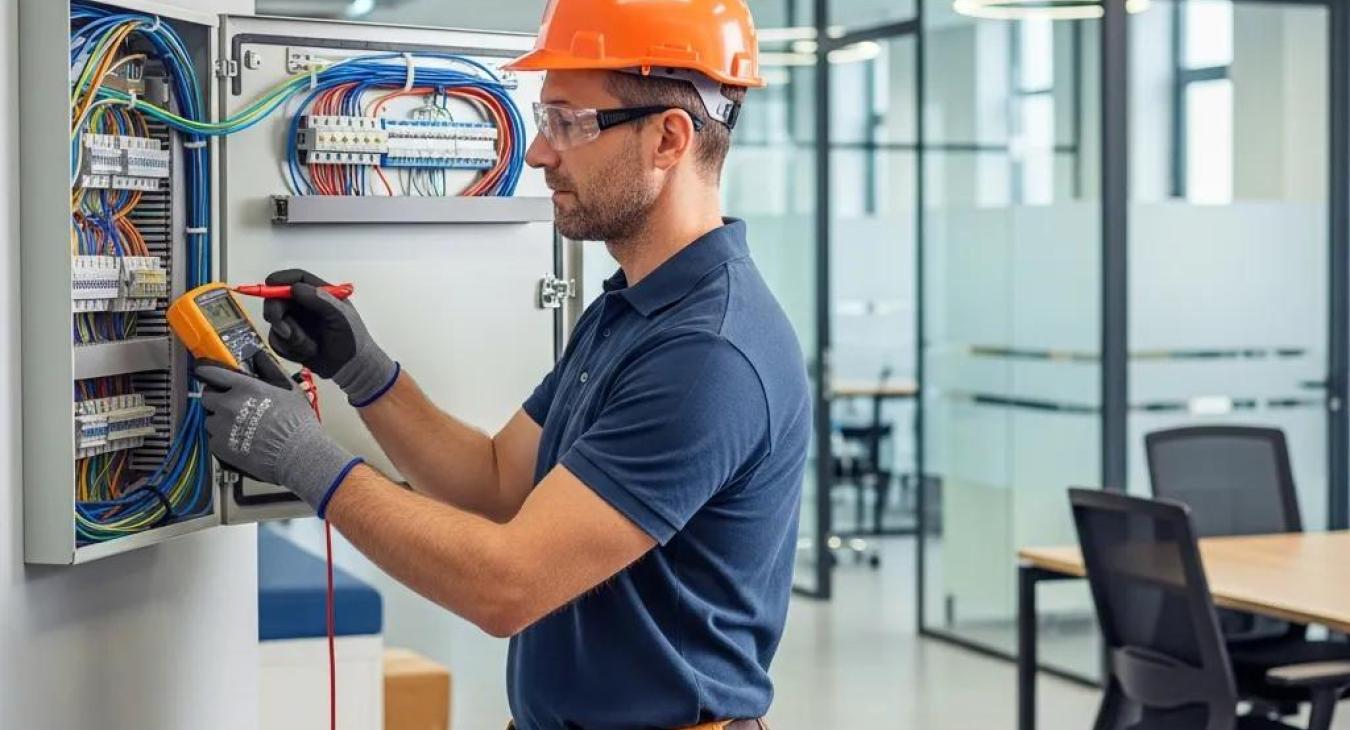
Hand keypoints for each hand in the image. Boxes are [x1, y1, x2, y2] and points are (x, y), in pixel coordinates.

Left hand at [196, 352, 362, 515]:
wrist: (296, 453)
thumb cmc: (297, 422)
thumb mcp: (289, 389)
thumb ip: (270, 371)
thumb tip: (259, 359)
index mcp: (244, 387)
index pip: (213, 373)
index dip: (207, 373)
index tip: (205, 374)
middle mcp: (228, 404)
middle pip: (206, 397)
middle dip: (216, 400)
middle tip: (230, 407)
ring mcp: (221, 426)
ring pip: (209, 420)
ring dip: (219, 421)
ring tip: (237, 428)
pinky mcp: (219, 446)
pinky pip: (213, 439)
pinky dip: (222, 440)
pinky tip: (238, 442)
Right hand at [262, 268, 398, 406]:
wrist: (351, 368)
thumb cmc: (352, 340)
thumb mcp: (341, 317)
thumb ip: (321, 300)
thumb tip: (296, 288)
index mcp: (320, 294)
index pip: (296, 278)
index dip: (280, 279)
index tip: (269, 285)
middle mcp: (305, 305)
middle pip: (277, 299)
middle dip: (276, 313)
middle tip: (284, 329)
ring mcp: (296, 322)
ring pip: (275, 322)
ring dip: (290, 337)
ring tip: (310, 346)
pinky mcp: (290, 339)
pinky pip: (276, 340)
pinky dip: (289, 349)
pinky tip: (307, 352)